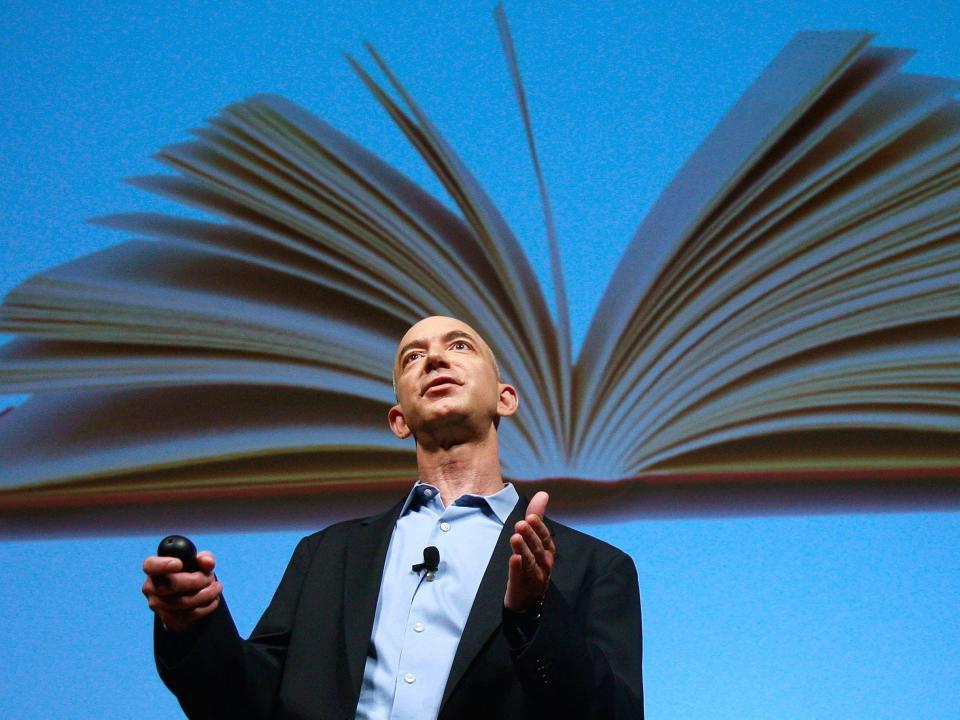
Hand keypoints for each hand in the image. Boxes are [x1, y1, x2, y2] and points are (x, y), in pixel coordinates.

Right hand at [142, 550, 221, 632]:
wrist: (189, 598)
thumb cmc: (190, 573)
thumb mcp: (198, 562)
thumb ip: (204, 558)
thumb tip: (208, 562)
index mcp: (154, 569)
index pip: (150, 565)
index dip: (163, 564)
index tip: (179, 564)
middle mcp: (151, 587)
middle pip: (171, 585)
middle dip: (197, 580)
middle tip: (210, 577)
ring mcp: (158, 605)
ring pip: (183, 601)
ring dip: (206, 594)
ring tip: (216, 587)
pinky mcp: (169, 619)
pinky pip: (191, 614)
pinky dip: (207, 606)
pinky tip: (214, 599)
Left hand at [504, 491, 555, 611]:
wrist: (527, 598)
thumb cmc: (532, 563)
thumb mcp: (534, 539)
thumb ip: (537, 517)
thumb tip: (543, 494)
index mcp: (547, 551)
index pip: (545, 537)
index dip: (539, 528)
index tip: (531, 517)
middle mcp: (544, 563)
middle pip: (538, 548)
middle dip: (530, 536)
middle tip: (521, 524)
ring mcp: (535, 576)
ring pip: (530, 561)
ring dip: (523, 549)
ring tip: (515, 538)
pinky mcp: (522, 586)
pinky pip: (519, 576)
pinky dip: (517, 567)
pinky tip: (513, 559)